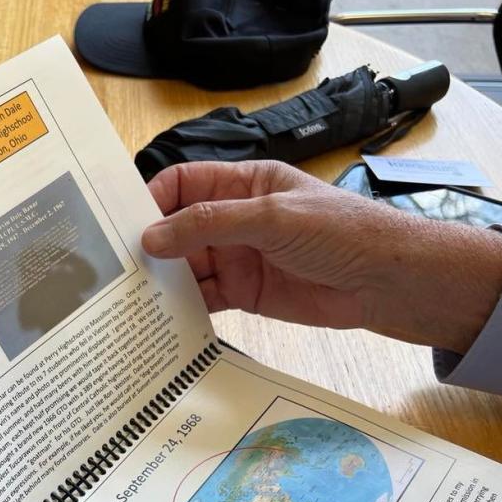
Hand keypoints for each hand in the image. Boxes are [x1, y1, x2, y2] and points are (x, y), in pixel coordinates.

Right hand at [142, 161, 501, 353]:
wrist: (383, 282)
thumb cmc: (339, 231)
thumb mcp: (271, 217)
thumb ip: (209, 224)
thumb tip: (152, 238)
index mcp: (241, 184)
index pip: (183, 183)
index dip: (153, 200)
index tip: (127, 225)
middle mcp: (232, 219)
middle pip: (177, 227)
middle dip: (151, 245)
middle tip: (118, 268)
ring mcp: (236, 258)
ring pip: (185, 266)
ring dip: (162, 279)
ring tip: (131, 297)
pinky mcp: (242, 293)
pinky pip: (202, 299)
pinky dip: (182, 308)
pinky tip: (161, 317)